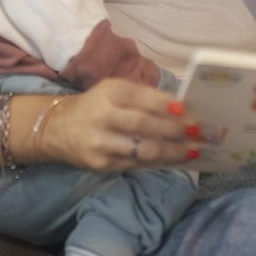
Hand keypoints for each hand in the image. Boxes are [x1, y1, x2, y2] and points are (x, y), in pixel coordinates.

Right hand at [34, 78, 195, 170]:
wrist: (59, 128)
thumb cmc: (97, 106)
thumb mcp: (115, 91)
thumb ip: (144, 97)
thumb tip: (182, 108)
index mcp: (109, 93)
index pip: (139, 97)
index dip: (163, 104)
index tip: (186, 110)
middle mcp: (102, 116)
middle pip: (142, 125)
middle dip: (173, 130)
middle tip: (196, 133)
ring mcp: (101, 143)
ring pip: (141, 149)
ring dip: (170, 151)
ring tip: (191, 151)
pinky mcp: (101, 164)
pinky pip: (136, 164)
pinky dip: (158, 162)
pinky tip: (174, 159)